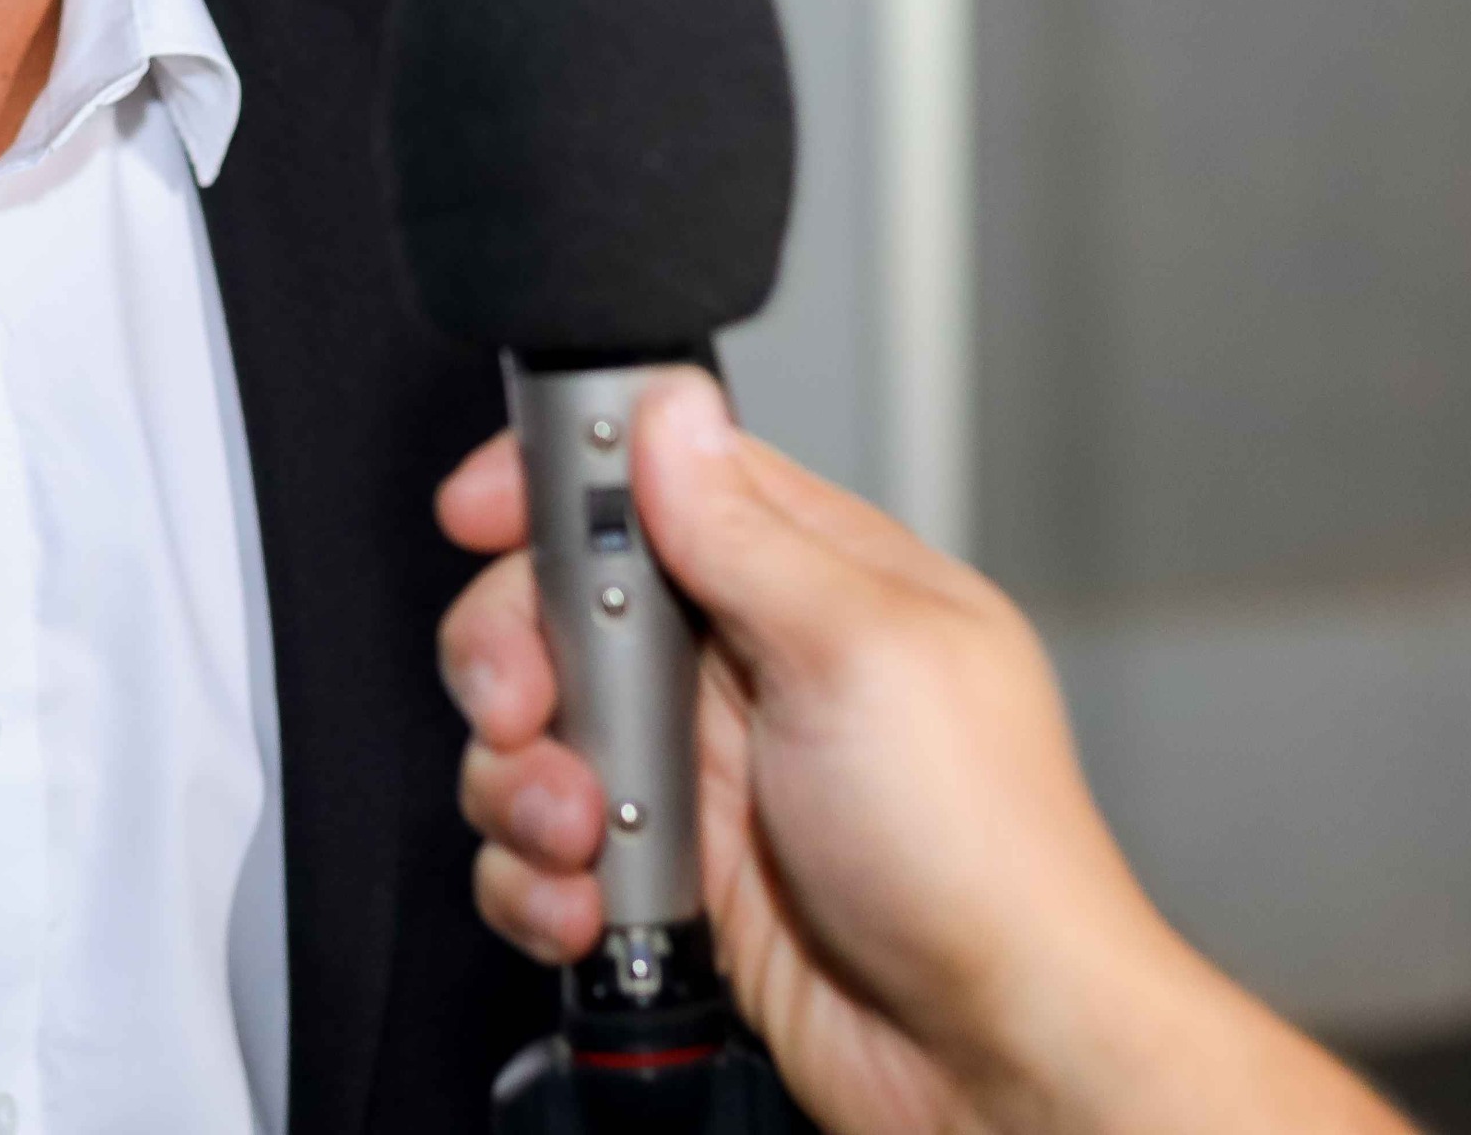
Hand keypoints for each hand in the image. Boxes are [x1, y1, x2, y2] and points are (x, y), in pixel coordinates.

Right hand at [435, 370, 1412, 1134]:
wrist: (992, 1060)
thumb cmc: (983, 856)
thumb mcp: (864, 657)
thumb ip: (747, 533)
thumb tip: (670, 409)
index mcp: (807, 577)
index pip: (652, 477)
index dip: (550, 483)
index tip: (479, 514)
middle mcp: (742, 666)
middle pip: (557, 607)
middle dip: (511, 656)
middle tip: (525, 708)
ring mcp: (698, 776)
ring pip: (530, 737)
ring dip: (522, 791)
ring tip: (582, 842)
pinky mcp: (663, 877)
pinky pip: (536, 855)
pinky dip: (533, 885)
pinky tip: (588, 909)